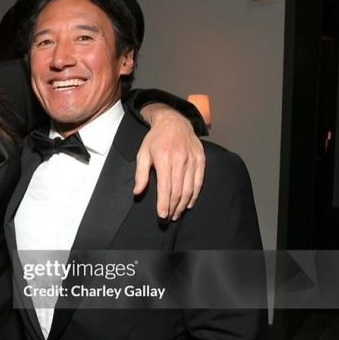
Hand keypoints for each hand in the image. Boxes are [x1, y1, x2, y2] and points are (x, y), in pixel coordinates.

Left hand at [135, 104, 204, 220]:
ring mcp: (192, 160)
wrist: (174, 121)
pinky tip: (188, 204)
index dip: (164, 204)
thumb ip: (141, 174)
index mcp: (164, 158)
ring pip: (189, 189)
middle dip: (173, 208)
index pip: (165, 187)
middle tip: (168, 218)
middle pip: (178, 191)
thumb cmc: (155, 139)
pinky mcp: (201, 159)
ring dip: (183, 205)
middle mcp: (180, 160)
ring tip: (177, 214)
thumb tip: (138, 192)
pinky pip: (199, 182)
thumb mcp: (143, 153)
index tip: (162, 215)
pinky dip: (194, 195)